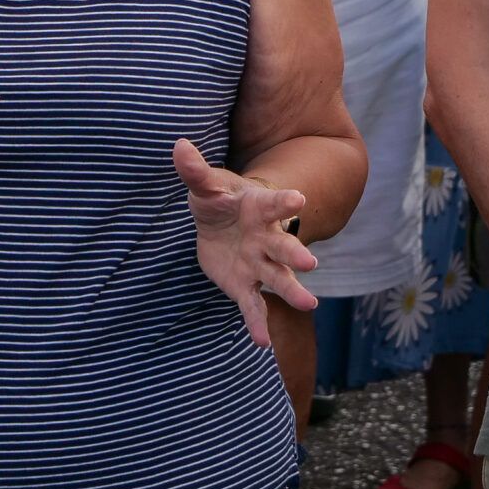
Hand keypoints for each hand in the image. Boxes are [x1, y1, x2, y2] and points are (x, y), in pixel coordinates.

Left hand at [172, 138, 320, 346]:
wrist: (221, 224)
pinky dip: (258, 323)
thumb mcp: (206, 185)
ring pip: (278, 278)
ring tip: (309, 304)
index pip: (275, 203)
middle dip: (295, 254)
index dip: (285, 201)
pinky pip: (254, 305)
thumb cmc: (220, 199)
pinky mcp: (245, 285)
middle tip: (310, 263)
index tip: (299, 199)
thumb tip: (178, 146)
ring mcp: (259, 264)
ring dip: (292, 290)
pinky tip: (263, 342)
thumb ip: (195, 171)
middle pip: (284, 247)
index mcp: (260, 208)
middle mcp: (266, 238)